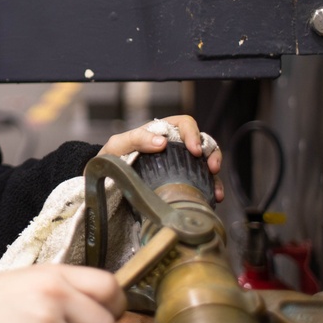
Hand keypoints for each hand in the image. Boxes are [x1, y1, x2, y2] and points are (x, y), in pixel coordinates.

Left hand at [98, 114, 223, 201]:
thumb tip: (162, 142)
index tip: (194, 150)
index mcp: (163, 131)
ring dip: (215, 174)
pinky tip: (214, 198)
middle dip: (212, 153)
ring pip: (207, 163)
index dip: (193, 134)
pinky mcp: (183, 181)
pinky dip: (211, 189)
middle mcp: (176, 146)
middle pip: (203, 142)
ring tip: (215, 189)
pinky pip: (203, 183)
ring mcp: (181, 164)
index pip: (185, 124)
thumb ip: (137, 138)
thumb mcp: (118, 145)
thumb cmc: (112, 157)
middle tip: (211, 167)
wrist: (106, 181)